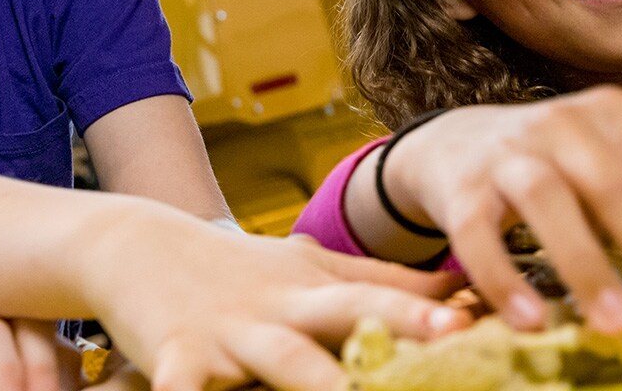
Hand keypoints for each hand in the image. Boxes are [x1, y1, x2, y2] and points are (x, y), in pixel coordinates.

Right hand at [81, 212, 470, 390]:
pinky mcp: (176, 358)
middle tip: (453, 337)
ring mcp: (231, 334)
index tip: (484, 318)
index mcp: (316, 288)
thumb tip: (464, 289)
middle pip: (347, 314)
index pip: (383, 294)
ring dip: (316, 380)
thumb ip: (385, 282)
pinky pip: (181, 390)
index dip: (431, 307)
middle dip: (400, 323)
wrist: (137, 245)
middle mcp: (282, 308)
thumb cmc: (239, 270)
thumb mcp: (310, 269)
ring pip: (281, 359)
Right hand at [374, 86, 621, 346]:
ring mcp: (510, 154)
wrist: (449, 143)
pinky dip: (505, 279)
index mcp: (620, 116)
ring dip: (586, 267)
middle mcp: (567, 125)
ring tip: (616, 328)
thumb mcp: (614, 170)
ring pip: (549, 204)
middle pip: (618, 185)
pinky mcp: (461, 191)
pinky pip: (479, 236)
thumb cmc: (552, 163)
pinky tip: (533, 322)